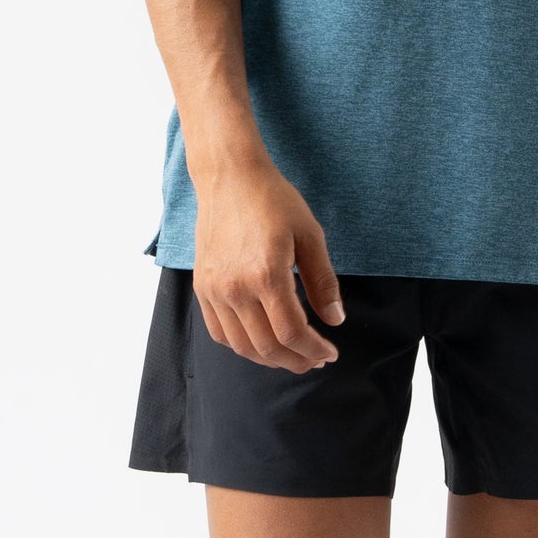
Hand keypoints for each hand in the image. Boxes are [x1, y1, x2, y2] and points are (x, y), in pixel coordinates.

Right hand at [191, 158, 344, 370]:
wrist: (229, 178)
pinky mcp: (202, 286)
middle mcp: (235, 288)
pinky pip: (219, 331)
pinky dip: (241, 346)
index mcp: (266, 274)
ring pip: (241, 345)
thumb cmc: (273, 201)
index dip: (314, 349)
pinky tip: (261, 342)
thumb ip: (323, 281)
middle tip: (315, 360)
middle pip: (267, 346)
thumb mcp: (310, 235)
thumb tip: (335, 319)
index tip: (330, 353)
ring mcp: (214, 289)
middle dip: (295, 360)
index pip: (291, 332)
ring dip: (269, 359)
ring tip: (291, 356)